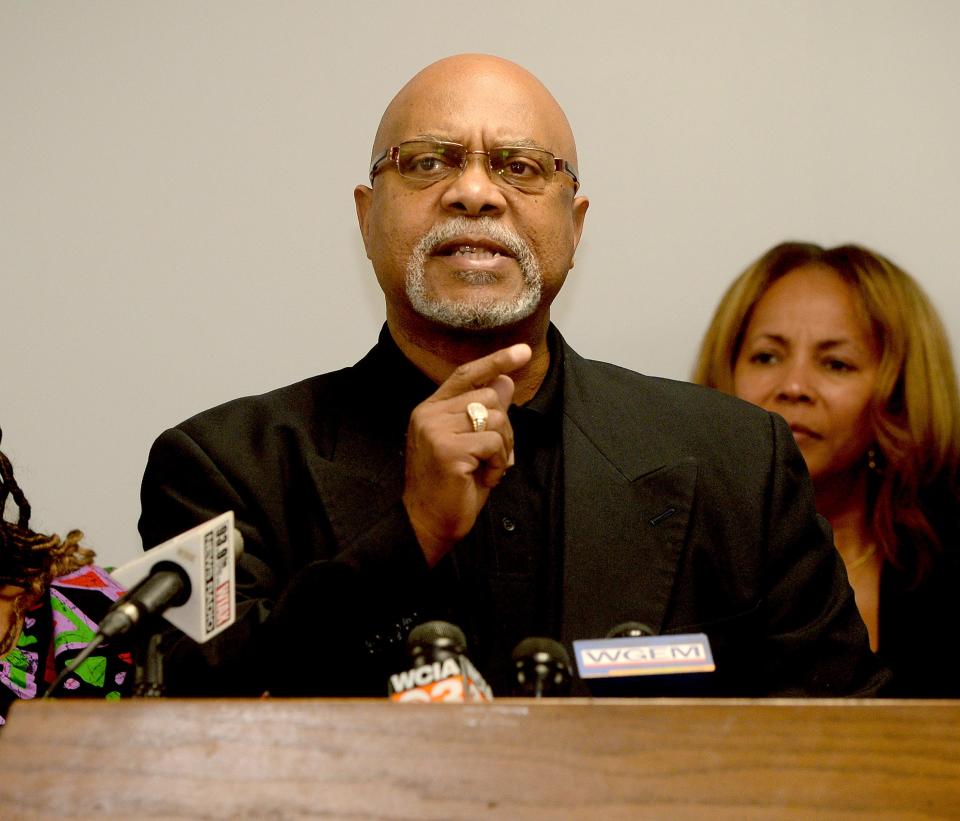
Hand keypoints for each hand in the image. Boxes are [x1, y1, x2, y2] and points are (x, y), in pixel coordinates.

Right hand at [403, 343, 532, 565]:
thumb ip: (485, 412)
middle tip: (493, 457)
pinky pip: (494, 443)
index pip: (466, 374)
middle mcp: (429, 414)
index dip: (496, 361)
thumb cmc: (450, 486)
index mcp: (431, 409)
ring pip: (496, 418)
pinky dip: (498, 464)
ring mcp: (436, 431)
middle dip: (504, 428)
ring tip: (486, 469)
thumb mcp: (471, 444)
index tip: (523, 352)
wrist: (427, 523)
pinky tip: (483, 478)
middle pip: (489, 397)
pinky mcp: (448, 450)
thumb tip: (505, 381)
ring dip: (502, 448)